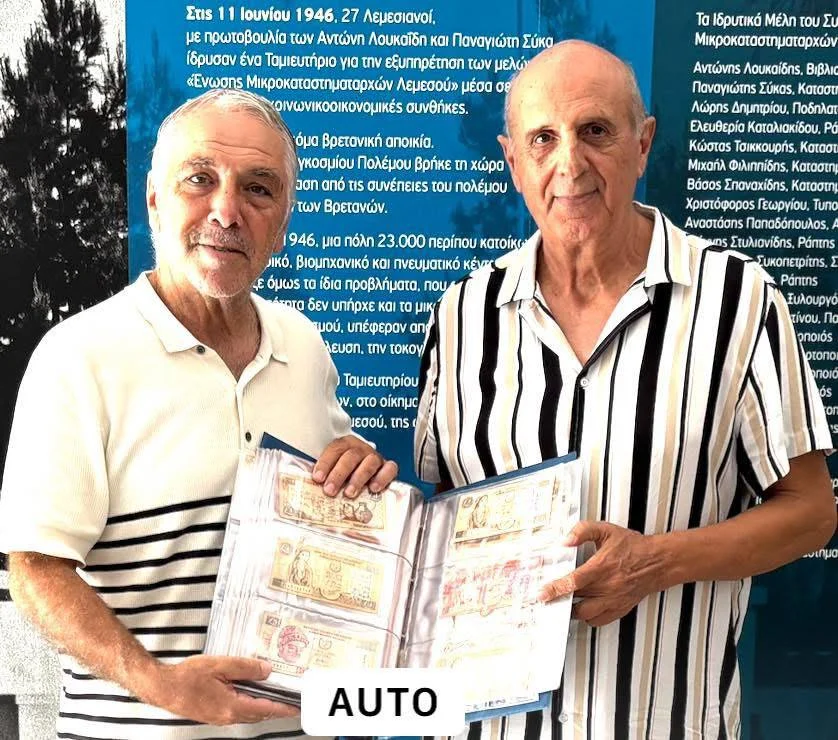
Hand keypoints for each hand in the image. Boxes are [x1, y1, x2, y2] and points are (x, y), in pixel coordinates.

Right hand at [151, 655, 298, 724]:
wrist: (164, 688)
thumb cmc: (187, 677)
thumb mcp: (220, 665)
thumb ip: (245, 668)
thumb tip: (266, 670)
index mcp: (231, 706)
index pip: (265, 709)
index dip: (283, 708)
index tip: (296, 707)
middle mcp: (227, 716)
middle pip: (258, 714)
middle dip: (276, 709)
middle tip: (291, 702)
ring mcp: (219, 717)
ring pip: (248, 714)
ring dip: (263, 707)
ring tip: (276, 698)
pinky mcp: (213, 714)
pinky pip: (238, 712)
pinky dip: (249, 705)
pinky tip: (251, 695)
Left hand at [312, 435, 397, 497]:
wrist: (364, 468)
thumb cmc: (344, 472)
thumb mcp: (331, 469)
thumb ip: (323, 474)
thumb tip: (305, 486)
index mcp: (344, 444)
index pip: (335, 449)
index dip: (325, 463)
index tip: (317, 478)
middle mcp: (361, 448)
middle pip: (350, 456)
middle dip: (339, 474)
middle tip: (330, 490)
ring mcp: (375, 457)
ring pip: (369, 462)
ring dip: (358, 478)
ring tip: (350, 493)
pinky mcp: (388, 467)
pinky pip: (390, 468)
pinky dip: (383, 477)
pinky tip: (374, 488)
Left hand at [539, 521, 665, 626]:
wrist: (658, 561)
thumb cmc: (632, 546)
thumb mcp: (606, 530)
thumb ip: (583, 531)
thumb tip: (565, 541)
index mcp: (602, 567)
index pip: (575, 581)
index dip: (556, 588)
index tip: (542, 593)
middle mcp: (608, 587)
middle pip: (577, 601)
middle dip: (560, 600)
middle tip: (548, 598)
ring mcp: (614, 600)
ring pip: (586, 615)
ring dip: (572, 610)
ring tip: (565, 602)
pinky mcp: (620, 609)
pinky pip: (599, 621)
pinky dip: (588, 617)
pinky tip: (584, 607)